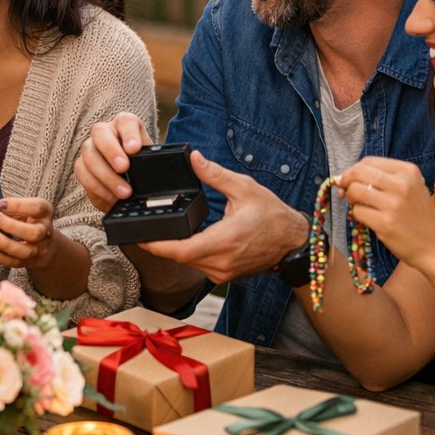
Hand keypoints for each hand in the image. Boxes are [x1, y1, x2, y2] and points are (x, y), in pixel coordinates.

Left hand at [0, 197, 58, 270]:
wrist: (43, 242)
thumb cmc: (30, 221)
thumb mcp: (26, 209)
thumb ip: (13, 208)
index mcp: (45, 214)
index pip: (38, 207)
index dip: (18, 205)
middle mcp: (45, 232)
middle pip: (33, 232)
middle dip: (10, 225)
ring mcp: (39, 249)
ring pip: (25, 251)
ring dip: (4, 243)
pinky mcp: (29, 261)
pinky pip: (15, 262)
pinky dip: (1, 257)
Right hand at [74, 113, 151, 211]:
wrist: (131, 182)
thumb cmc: (142, 166)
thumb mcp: (150, 161)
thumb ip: (151, 162)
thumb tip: (156, 174)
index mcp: (125, 125)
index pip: (125, 122)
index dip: (129, 134)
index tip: (135, 149)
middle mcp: (104, 132)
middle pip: (100, 133)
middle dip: (111, 151)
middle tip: (124, 168)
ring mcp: (90, 148)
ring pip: (89, 155)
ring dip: (106, 176)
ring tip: (123, 192)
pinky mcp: (81, 166)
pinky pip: (82, 174)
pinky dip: (97, 188)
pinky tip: (111, 197)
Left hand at [136, 150, 306, 284]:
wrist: (294, 242)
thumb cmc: (274, 215)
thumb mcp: (245, 187)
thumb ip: (215, 174)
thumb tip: (194, 158)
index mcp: (223, 241)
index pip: (179, 249)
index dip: (156, 245)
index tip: (139, 236)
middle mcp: (221, 262)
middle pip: (179, 257)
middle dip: (161, 244)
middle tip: (145, 228)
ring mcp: (223, 273)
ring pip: (188, 263)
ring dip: (175, 249)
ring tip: (162, 232)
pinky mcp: (225, 276)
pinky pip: (199, 266)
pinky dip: (189, 254)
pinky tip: (185, 239)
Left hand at [338, 158, 434, 279]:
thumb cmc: (420, 217)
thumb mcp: (411, 188)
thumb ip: (383, 179)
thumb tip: (343, 177)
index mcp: (408, 171)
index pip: (368, 161)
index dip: (353, 170)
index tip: (350, 180)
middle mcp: (401, 184)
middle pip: (357, 173)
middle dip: (346, 181)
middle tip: (346, 192)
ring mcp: (393, 204)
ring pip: (354, 191)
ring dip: (352, 199)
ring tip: (362, 206)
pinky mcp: (385, 223)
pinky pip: (357, 212)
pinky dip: (358, 215)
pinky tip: (370, 220)